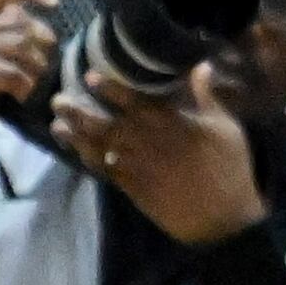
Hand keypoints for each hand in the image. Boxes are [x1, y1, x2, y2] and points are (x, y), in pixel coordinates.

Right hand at [0, 0, 56, 183]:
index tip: (53, 3)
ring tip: (28, 82)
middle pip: (20, 22)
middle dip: (39, 44)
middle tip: (39, 65)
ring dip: (35, 67)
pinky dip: (25, 86)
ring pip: (23, 46)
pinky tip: (19, 96)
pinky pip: (16, 73)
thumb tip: (28, 14)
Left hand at [49, 61, 267, 245]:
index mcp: (170, 123)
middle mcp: (146, 141)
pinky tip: (76, 151)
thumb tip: (200, 66)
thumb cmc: (229, 168)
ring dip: (75, 135)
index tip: (88, 77)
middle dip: (79, 111)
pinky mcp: (133, 188)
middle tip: (58, 101)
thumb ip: (207, 97)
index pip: (133, 101)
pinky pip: (103, 170)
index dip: (109, 89)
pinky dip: (87, 159)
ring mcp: (136, 166)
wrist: (221, 218)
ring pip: (97, 147)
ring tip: (56, 125)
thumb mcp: (225, 127)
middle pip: (104, 123)